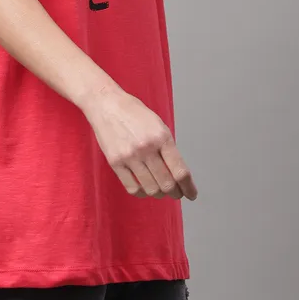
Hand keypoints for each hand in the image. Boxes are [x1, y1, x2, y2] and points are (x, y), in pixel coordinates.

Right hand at [82, 86, 197, 200]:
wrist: (107, 104)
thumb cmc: (133, 112)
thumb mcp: (158, 124)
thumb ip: (167, 147)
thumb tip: (177, 172)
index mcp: (161, 137)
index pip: (180, 171)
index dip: (189, 187)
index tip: (191, 194)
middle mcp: (147, 148)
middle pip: (167, 184)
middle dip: (176, 193)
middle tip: (177, 193)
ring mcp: (130, 156)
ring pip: (151, 189)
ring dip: (160, 194)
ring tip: (161, 190)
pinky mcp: (115, 163)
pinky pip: (132, 188)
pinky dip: (142, 193)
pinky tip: (145, 189)